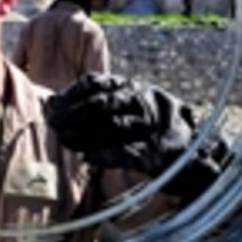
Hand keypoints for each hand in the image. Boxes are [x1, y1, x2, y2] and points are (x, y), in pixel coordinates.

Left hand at [46, 73, 229, 203]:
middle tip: (54, 125)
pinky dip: (108, 155)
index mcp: (132, 88)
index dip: (72, 93)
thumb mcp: (121, 110)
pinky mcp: (160, 153)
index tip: (52, 105)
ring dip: (86, 135)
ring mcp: (154, 126)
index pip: (96, 83)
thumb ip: (89, 105)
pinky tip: (89, 158)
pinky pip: (130, 152)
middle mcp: (144, 101)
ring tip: (65, 141)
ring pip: (115, 126)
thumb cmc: (145, 130)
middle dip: (74, 114)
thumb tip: (50, 103)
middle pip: (104, 104)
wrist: (191, 155)